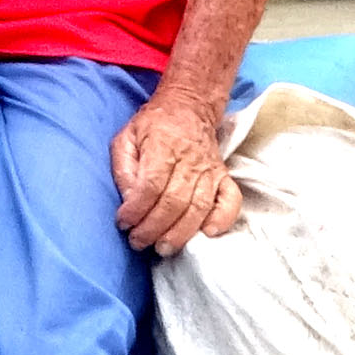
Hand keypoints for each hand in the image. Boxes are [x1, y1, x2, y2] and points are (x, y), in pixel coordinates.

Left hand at [110, 94, 241, 255]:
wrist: (189, 106)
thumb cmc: (152, 126)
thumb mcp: (126, 137)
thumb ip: (123, 168)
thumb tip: (129, 199)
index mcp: (162, 146)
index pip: (151, 184)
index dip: (136, 208)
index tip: (123, 223)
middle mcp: (189, 159)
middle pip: (174, 201)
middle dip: (154, 227)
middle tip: (139, 242)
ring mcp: (210, 169)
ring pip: (199, 206)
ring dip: (181, 232)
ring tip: (164, 248)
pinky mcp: (224, 176)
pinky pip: (230, 200)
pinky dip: (223, 219)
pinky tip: (208, 233)